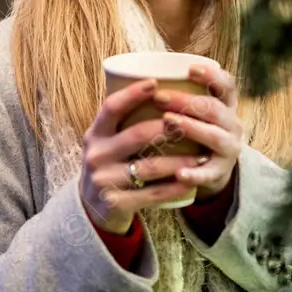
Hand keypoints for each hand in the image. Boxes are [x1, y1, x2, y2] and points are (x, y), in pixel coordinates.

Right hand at [79, 79, 202, 234]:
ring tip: (201, 156)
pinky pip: (152, 193)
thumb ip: (122, 122)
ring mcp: (105, 181)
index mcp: (94, 134)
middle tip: (191, 123)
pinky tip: (190, 181)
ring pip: (149, 166)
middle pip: (136, 135)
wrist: (90, 209)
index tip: (155, 82)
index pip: (111, 107)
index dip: (132, 93)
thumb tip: (157, 86)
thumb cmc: (108, 165)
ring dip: (179, 160)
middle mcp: (96, 155)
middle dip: (167, 128)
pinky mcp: (116, 203)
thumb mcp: (105, 142)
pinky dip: (174, 187)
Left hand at [151, 65, 242, 199]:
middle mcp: (232, 124)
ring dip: (191, 128)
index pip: (226, 85)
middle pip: (214, 109)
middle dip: (187, 102)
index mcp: (226, 105)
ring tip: (168, 121)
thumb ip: (179, 95)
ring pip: (214, 136)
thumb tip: (140, 70)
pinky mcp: (220, 173)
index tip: (189, 70)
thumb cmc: (195, 132)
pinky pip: (209, 173)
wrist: (213, 170)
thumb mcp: (196, 112)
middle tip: (159, 98)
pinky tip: (179, 173)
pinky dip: (195, 174)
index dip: (211, 75)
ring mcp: (229, 149)